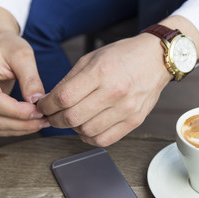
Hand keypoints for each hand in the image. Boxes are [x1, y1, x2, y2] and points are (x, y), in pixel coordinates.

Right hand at [0, 7, 48, 135]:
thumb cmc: (9, 47)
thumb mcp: (23, 55)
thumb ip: (30, 77)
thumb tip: (37, 100)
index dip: (17, 111)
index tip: (39, 110)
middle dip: (23, 123)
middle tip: (46, 119)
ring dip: (22, 128)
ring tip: (44, 122)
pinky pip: (0, 126)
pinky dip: (18, 128)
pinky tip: (34, 122)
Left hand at [37, 33, 171, 145]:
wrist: (156, 60)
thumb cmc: (123, 56)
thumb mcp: (92, 58)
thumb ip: (70, 80)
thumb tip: (50, 100)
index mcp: (101, 72)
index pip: (64, 97)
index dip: (47, 105)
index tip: (42, 106)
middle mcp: (115, 92)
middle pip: (72, 117)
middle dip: (54, 119)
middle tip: (52, 115)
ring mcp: (127, 109)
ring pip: (87, 131)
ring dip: (72, 128)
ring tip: (72, 119)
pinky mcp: (135, 121)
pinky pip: (105, 140)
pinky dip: (89, 138)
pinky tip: (87, 128)